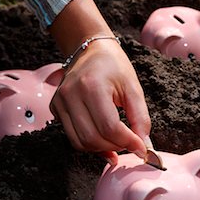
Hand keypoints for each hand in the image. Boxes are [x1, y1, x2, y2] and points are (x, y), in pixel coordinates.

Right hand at [51, 39, 150, 163]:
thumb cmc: (114, 66)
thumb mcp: (133, 88)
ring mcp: (59, 102)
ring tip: (119, 141)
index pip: (109, 127)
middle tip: (131, 143)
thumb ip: (141, 118)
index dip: (128, 142)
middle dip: (116, 146)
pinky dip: (91, 145)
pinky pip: (73, 137)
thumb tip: (144, 145)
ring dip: (103, 149)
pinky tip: (105, 141)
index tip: (141, 148)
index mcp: (92, 87)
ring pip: (81, 143)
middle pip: (93, 138)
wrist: (91, 50)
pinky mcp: (55, 108)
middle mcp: (71, 95)